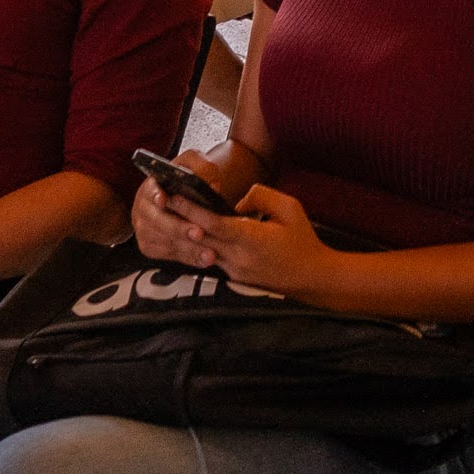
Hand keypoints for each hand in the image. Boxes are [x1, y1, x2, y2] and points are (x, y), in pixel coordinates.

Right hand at [131, 159, 240, 264]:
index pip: (149, 190)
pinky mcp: (150, 246)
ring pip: (162, 242)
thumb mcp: (196, 165)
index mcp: (151, 186)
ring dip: (187, 249)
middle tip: (199, 233)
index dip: (155, 195)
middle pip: (155, 221)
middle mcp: (142, 208)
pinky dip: (187, 258)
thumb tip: (212, 185)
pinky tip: (204, 259)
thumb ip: (204, 168)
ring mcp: (143, 229)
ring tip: (209, 253)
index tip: (163, 199)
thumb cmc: (190, 179)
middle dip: (178, 228)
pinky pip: (167, 255)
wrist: (188, 198)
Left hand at [157, 180, 330, 297]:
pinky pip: (213, 259)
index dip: (191, 209)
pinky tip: (192, 234)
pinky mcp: (235, 279)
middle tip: (161, 202)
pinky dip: (201, 246)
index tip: (174, 195)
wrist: (312, 278)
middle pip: (201, 237)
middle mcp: (238, 257)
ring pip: (203, 250)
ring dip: (187, 234)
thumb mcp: (289, 207)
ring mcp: (235, 271)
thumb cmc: (303, 240)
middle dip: (180, 219)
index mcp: (250, 238)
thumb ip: (260, 196)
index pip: (213, 223)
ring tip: (170, 217)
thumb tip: (237, 202)